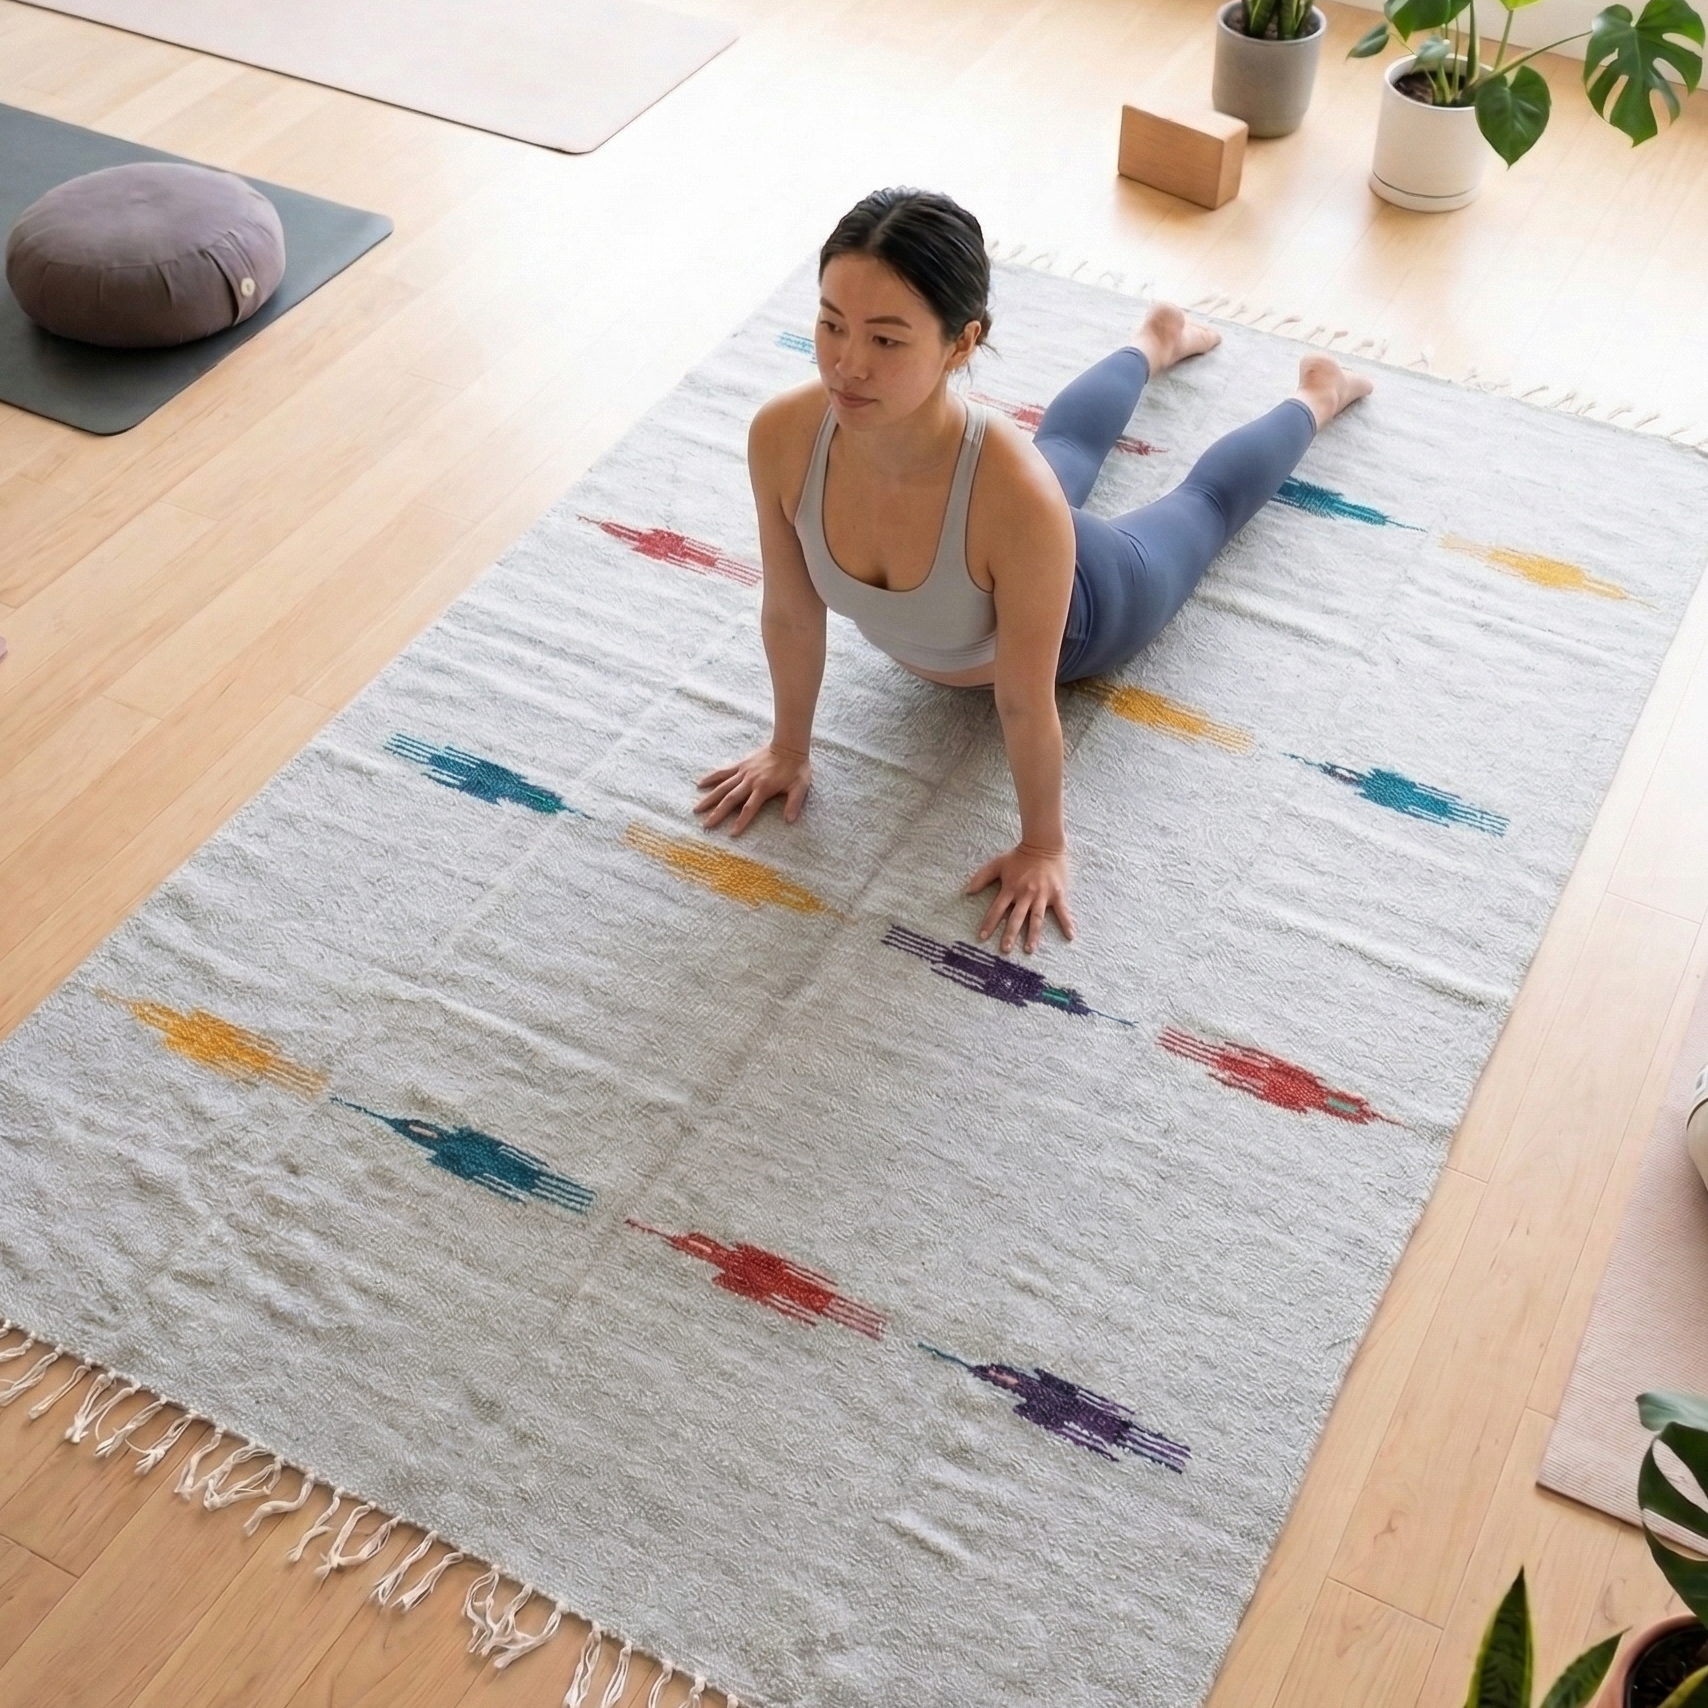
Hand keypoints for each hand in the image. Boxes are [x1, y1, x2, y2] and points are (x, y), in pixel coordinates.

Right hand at [694, 743, 811, 834]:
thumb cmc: (796, 768)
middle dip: (718, 813)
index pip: (749, 808)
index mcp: (763, 788)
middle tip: (706, 825)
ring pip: (723, 787)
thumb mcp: (801, 786)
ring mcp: (743, 772)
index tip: (732, 834)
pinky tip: (699, 784)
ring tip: (697, 809)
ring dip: (709, 798)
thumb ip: (794, 803)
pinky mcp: (741, 765)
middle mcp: (750, 781)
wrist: (789, 745)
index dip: (741, 821)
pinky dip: (711, 778)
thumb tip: (789, 820)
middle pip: (730, 799)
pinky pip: (723, 772)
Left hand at [965, 843, 1075, 954]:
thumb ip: (982, 877)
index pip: (996, 909)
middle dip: (1010, 934)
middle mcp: (1025, 894)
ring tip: (1029, 949)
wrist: (1043, 844)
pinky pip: (1063, 911)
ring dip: (1033, 934)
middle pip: (1016, 917)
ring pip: (1036, 918)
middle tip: (1005, 949)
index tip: (982, 937)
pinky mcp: (1057, 894)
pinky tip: (1070, 936)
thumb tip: (967, 891)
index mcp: (1010, 888)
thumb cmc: (1019, 856)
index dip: (989, 923)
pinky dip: (1067, 923)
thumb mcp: (998, 864)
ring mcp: (1042, 895)